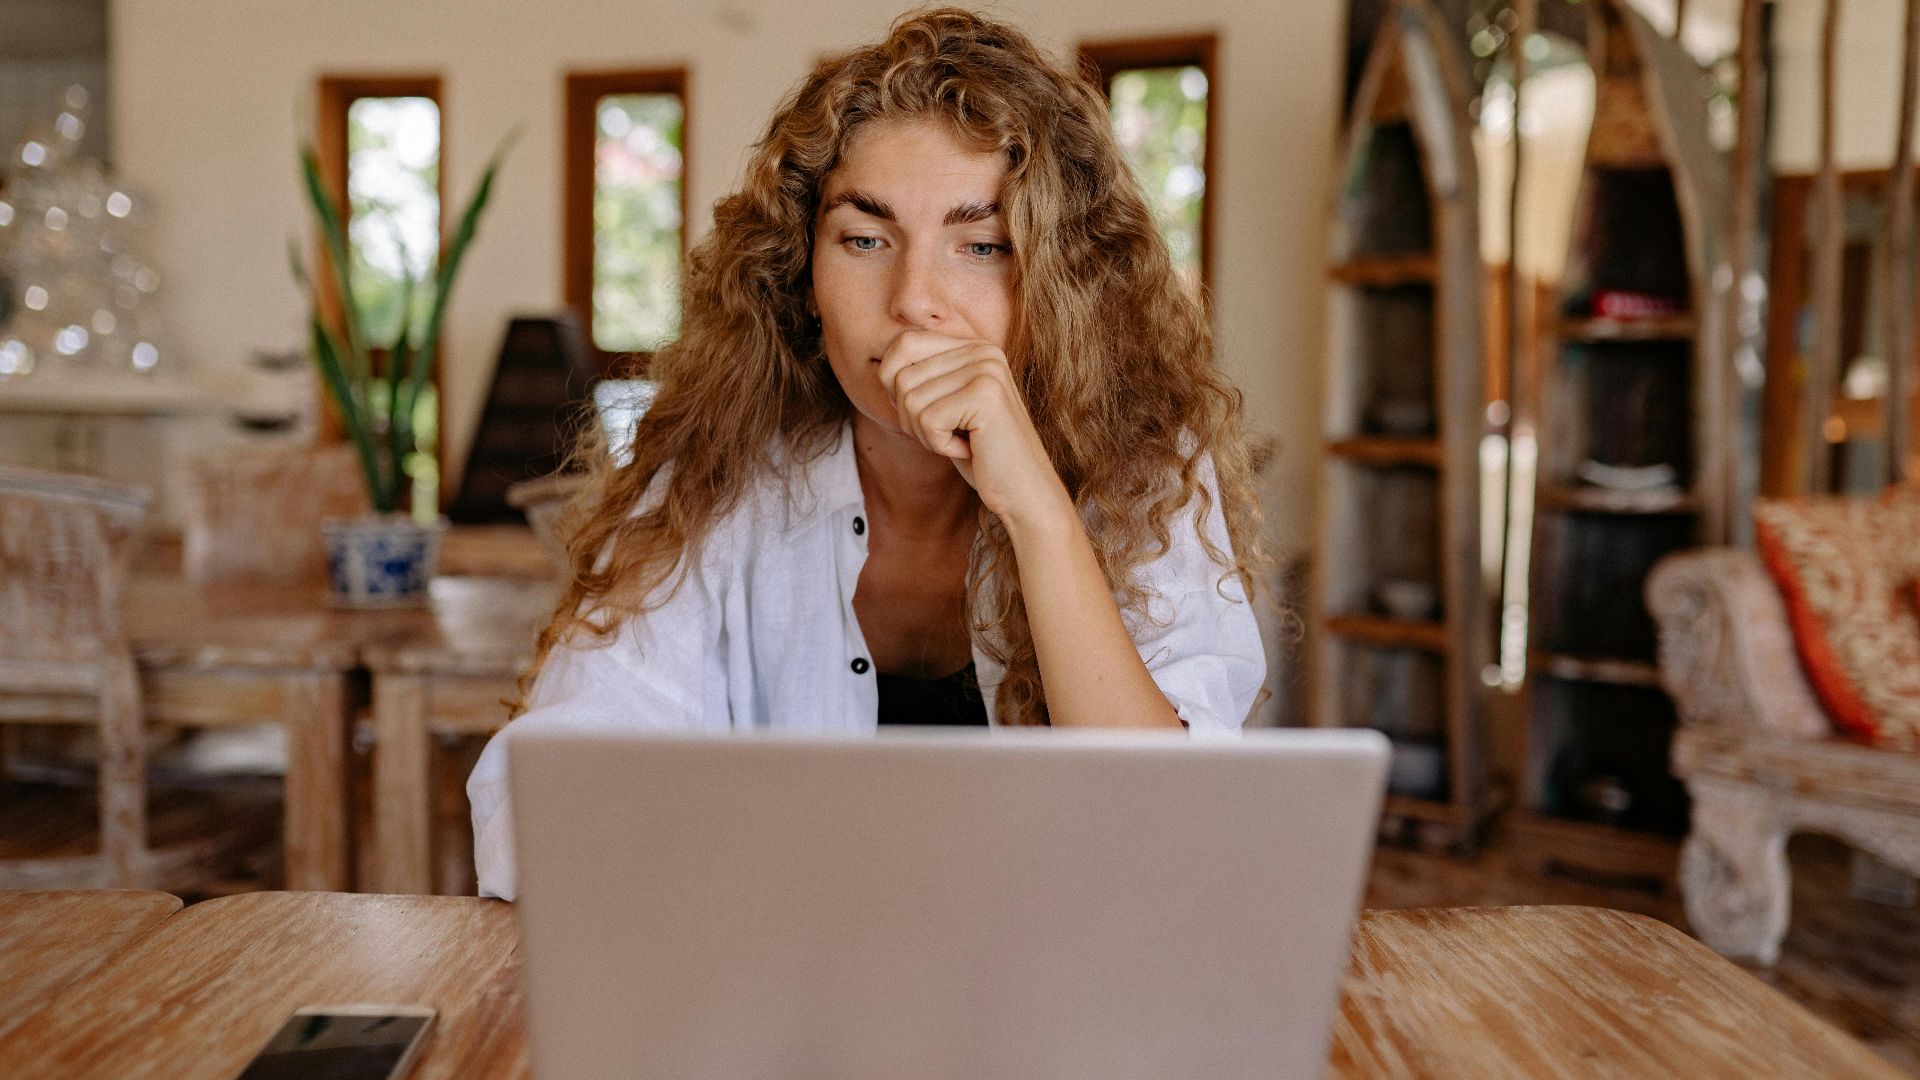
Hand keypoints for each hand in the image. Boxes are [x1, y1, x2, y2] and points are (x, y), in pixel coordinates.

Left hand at [876, 330, 1072, 529]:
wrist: (1024, 491)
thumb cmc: (982, 453)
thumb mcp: (948, 407)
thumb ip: (923, 379)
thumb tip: (881, 367)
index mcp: (974, 346)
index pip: (904, 342)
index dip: (894, 383)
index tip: (923, 413)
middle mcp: (982, 350)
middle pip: (901, 375)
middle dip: (911, 417)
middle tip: (946, 435)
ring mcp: (985, 370)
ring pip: (910, 400)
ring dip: (925, 434)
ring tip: (960, 442)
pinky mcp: (984, 396)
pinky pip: (927, 420)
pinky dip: (939, 445)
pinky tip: (968, 450)